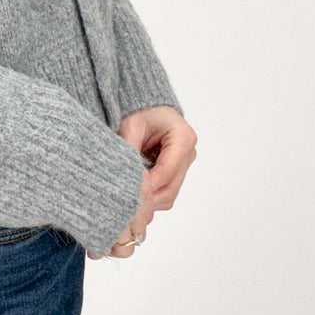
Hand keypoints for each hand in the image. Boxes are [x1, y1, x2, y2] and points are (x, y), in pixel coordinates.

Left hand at [98, 106, 196, 258]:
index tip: (128, 193)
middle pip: (170, 187)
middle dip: (148, 198)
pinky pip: (168, 191)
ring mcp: (186, 162)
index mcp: (183, 137)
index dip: (147, 185)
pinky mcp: (180, 170)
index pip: (166, 172)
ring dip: (150, 201)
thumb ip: (129, 150)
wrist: (149, 107)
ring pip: (170, 193)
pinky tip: (136, 197)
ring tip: (128, 205)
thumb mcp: (131, 126)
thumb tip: (126, 178)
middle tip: (125, 207)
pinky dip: (153, 197)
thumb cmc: (141, 111)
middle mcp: (189, 151)